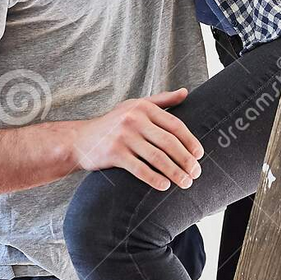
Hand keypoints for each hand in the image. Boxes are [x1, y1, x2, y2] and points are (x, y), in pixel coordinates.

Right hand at [70, 89, 203, 191]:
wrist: (80, 139)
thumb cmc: (114, 123)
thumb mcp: (136, 106)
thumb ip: (162, 100)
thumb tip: (185, 93)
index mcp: (143, 107)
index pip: (174, 125)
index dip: (190, 141)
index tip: (200, 155)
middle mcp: (134, 119)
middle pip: (169, 142)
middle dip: (186, 160)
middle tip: (196, 173)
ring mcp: (123, 136)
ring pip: (157, 157)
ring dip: (175, 172)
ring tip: (186, 182)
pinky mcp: (113, 154)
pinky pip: (140, 169)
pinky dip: (154, 179)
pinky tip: (164, 187)